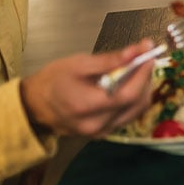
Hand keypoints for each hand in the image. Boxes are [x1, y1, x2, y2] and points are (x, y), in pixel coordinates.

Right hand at [21, 41, 155, 137]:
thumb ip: (109, 60)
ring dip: (142, 88)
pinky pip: (128, 116)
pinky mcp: (104, 133)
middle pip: (136, 103)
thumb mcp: (78, 64)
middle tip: (145, 57)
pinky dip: (134, 99)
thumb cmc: (53, 81)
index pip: (128, 93)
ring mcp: (101, 132)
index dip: (143, 73)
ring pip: (136, 111)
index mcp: (87, 107)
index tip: (149, 53)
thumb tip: (136, 51)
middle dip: (145, 78)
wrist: (34, 104)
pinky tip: (128, 83)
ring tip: (137, 68)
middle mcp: (97, 125)